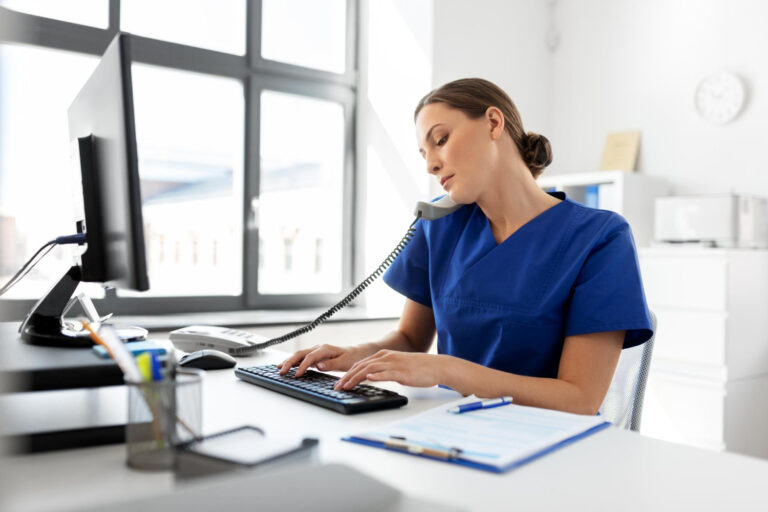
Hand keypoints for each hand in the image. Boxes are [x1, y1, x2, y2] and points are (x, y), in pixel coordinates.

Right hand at [277, 343, 377, 376]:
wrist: (357, 353)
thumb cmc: (352, 358)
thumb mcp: (344, 363)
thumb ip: (331, 365)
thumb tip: (318, 366)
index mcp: (325, 349)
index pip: (310, 357)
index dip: (302, 366)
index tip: (297, 375)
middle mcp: (319, 348)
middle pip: (300, 354)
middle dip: (289, 362)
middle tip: (281, 371)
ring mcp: (316, 351)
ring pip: (299, 355)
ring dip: (289, 361)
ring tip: (279, 368)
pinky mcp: (315, 355)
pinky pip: (302, 357)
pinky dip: (293, 361)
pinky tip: (287, 366)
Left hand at [333, 350, 447, 389]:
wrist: (436, 366)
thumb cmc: (418, 369)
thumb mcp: (397, 367)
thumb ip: (384, 370)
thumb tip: (371, 378)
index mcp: (384, 355)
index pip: (361, 364)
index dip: (348, 373)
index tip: (339, 382)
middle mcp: (386, 357)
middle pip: (361, 366)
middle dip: (347, 377)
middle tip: (337, 387)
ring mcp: (393, 364)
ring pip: (369, 369)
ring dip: (355, 378)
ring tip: (346, 386)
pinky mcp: (401, 372)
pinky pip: (386, 373)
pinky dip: (376, 376)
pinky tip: (368, 379)